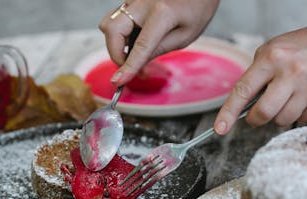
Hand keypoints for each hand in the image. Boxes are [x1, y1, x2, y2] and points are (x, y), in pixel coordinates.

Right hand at [99, 0, 219, 85]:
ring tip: (134, 53)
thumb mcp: (184, 36)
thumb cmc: (197, 8)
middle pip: (112, 30)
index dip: (128, 66)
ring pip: (109, 24)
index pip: (140, 46)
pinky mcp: (131, 0)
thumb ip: (159, 50)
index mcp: (162, 13)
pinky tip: (137, 40)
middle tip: (130, 66)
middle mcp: (143, 2)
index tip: (117, 82)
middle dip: (115, 53)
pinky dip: (122, 35)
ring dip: (116, 44)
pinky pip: (117, 21)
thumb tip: (136, 65)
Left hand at [214, 22, 306, 134]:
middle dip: (256, 119)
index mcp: (271, 58)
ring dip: (278, 116)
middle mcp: (291, 72)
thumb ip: (255, 76)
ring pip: (282, 120)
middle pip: (264, 113)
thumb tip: (241, 108)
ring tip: (285, 98)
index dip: (229, 113)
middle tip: (256, 115)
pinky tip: (302, 97)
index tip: (219, 129)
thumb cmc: (297, 49)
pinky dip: (297, 114)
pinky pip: (301, 120)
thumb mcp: (270, 51)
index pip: (244, 91)